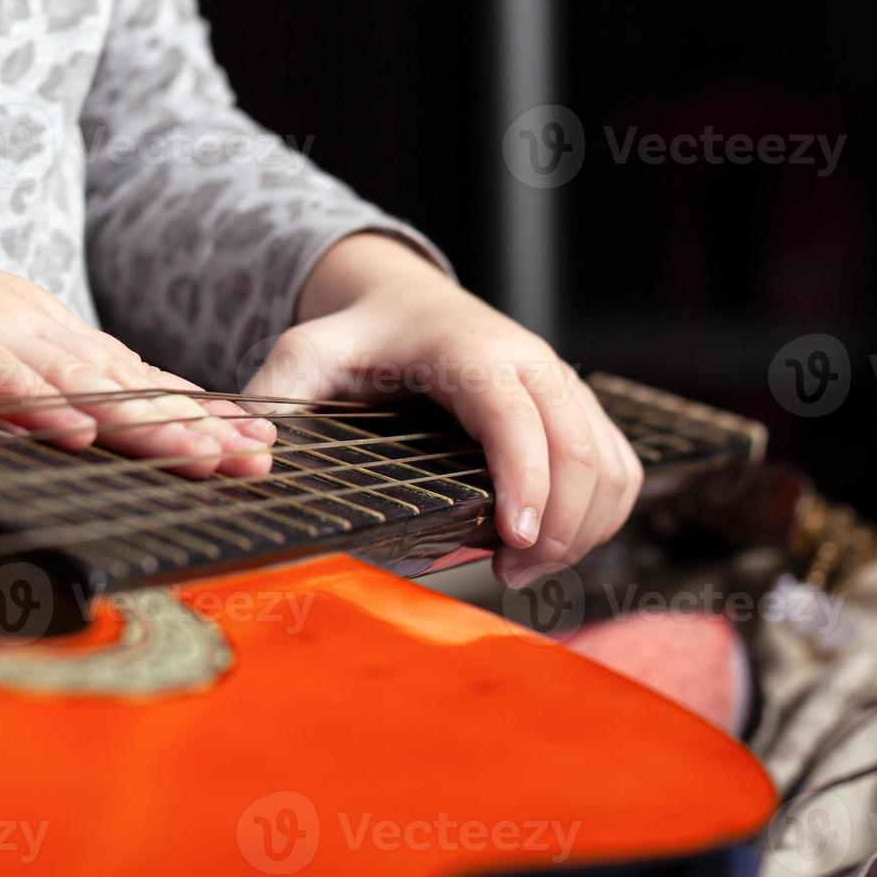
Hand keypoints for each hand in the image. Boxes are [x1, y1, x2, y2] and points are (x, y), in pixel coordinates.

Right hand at [0, 196, 273, 477]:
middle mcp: (25, 319)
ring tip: (203, 456)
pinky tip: (85, 433)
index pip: (130, 372)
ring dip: (145, 420)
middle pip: (125, 377)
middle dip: (196, 422)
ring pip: (79, 378)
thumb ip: (15, 391)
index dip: (192, 408)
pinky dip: (42, 405)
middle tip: (258, 458)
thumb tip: (71, 435)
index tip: (250, 440)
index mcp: (35, 324)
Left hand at [242, 233, 642, 577]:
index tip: (513, 541)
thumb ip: (279, 393)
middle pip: (579, 452)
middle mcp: (533, 365)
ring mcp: (565, 388)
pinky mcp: (581, 410)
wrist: (409, 300)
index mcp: (474, 353)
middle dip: (558, 526)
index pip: (517, 419)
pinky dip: (603, 516)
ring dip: (584, 529)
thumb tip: (255, 453)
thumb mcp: (309, 351)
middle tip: (510, 576)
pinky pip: (621, 469)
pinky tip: (553, 546)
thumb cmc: (361, 333)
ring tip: (524, 569)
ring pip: (611, 466)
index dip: (526, 481)